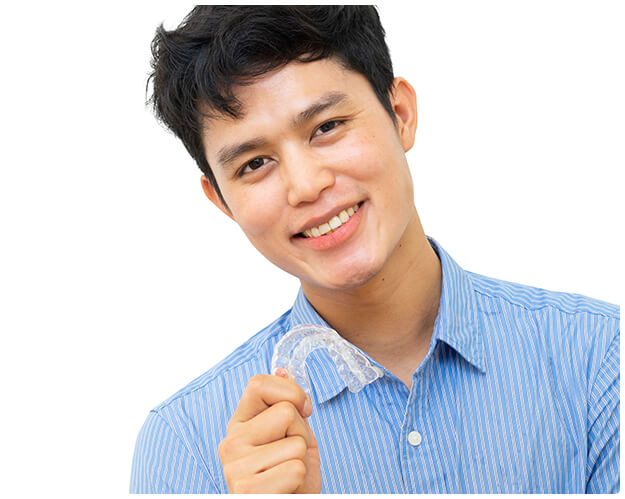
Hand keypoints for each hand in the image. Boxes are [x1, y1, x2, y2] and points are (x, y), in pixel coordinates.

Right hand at [218, 371, 320, 492]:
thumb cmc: (291, 478)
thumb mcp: (293, 435)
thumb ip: (287, 404)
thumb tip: (283, 369)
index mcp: (239, 424)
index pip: (258, 384)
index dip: (291, 391)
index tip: (304, 410)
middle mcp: (230, 441)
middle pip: (286, 412)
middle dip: (302, 434)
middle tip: (292, 457)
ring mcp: (234, 466)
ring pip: (296, 443)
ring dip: (302, 462)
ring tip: (288, 477)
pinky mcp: (246, 489)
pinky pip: (295, 468)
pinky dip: (300, 481)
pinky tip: (285, 490)